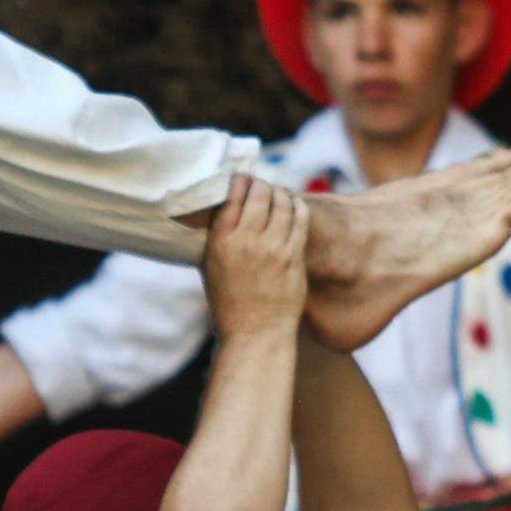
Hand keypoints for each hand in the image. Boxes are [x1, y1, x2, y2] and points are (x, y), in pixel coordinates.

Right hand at [200, 177, 308, 334]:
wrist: (255, 332)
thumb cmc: (229, 302)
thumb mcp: (211, 265)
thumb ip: (218, 235)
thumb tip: (225, 205)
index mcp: (220, 241)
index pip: (232, 193)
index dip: (239, 179)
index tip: (241, 178)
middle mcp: (246, 240)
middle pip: (259, 192)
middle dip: (261, 183)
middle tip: (261, 186)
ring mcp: (273, 248)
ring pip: (282, 202)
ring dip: (280, 192)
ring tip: (276, 195)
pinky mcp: (293, 256)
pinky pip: (300, 218)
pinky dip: (297, 206)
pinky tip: (293, 207)